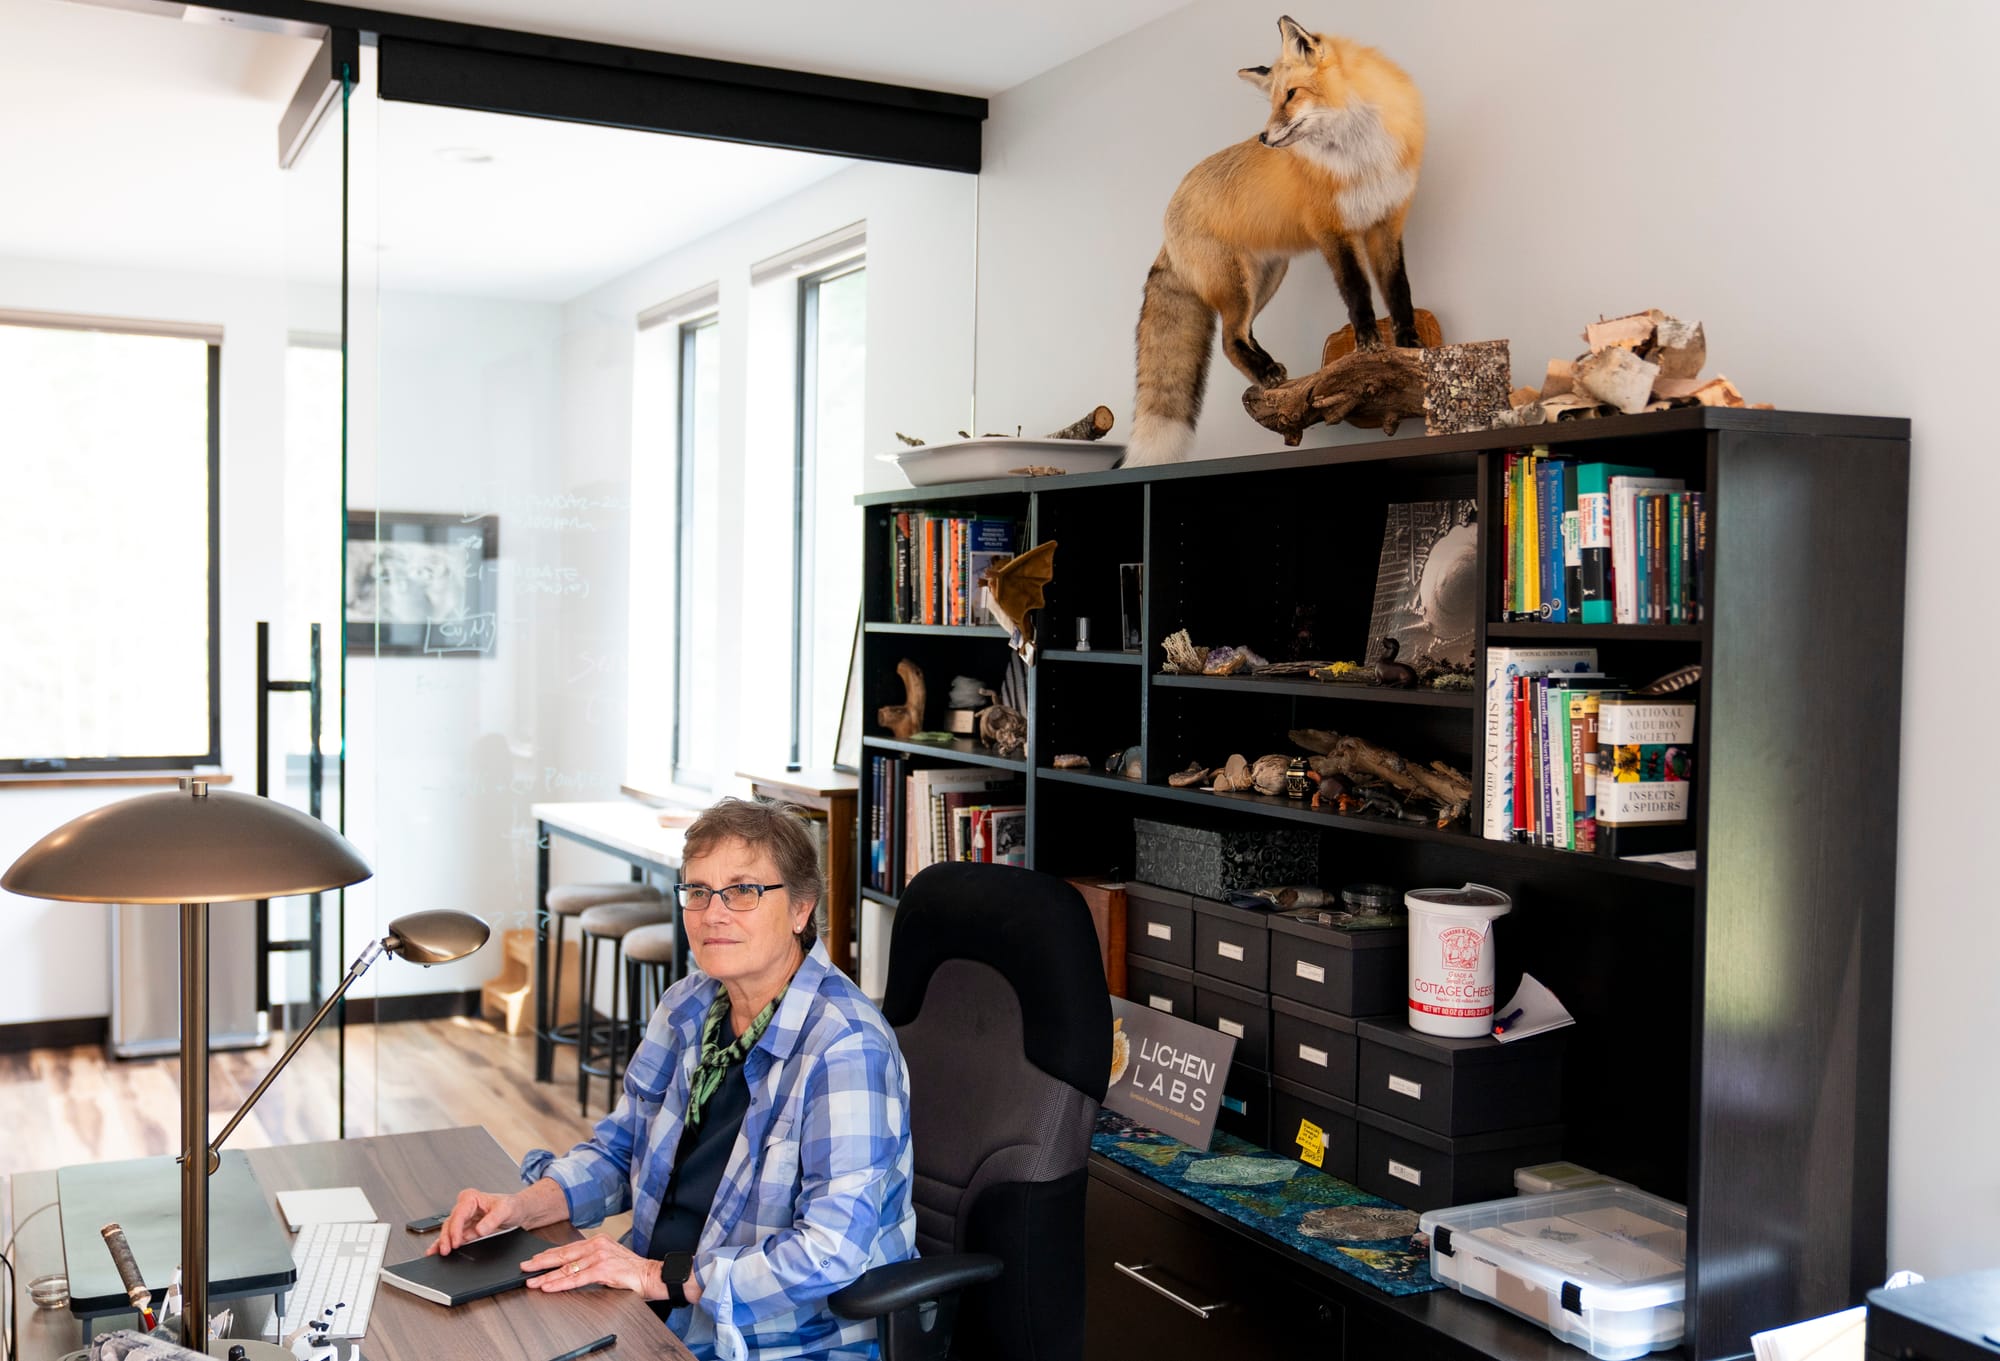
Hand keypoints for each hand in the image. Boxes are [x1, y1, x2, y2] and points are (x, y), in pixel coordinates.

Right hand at [429, 1187, 523, 1255]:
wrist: (519, 1211)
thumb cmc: (512, 1206)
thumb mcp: (506, 1210)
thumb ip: (492, 1220)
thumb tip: (479, 1230)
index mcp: (471, 1198)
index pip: (458, 1214)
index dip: (455, 1229)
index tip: (456, 1242)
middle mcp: (465, 1207)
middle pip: (450, 1223)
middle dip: (446, 1237)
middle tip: (445, 1251)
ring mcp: (465, 1218)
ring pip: (449, 1230)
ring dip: (444, 1242)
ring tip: (440, 1253)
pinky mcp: (467, 1228)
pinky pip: (455, 1236)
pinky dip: (449, 1243)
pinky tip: (441, 1250)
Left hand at [521, 1235, 688, 1301]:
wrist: (653, 1275)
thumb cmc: (633, 1270)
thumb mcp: (610, 1260)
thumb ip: (593, 1261)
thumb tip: (573, 1268)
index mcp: (598, 1241)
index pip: (568, 1248)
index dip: (549, 1255)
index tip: (534, 1259)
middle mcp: (597, 1245)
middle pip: (563, 1255)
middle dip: (541, 1262)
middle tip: (525, 1267)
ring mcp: (600, 1257)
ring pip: (567, 1267)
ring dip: (546, 1275)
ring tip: (532, 1280)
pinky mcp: (603, 1270)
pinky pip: (576, 1279)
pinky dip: (560, 1283)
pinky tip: (549, 1285)